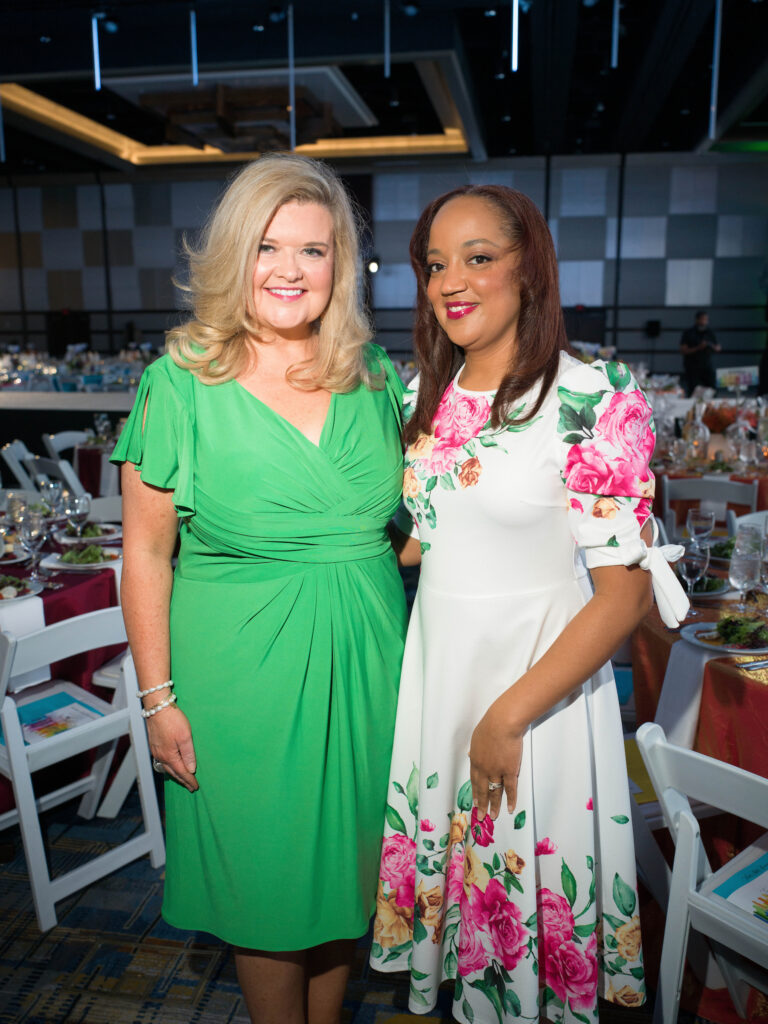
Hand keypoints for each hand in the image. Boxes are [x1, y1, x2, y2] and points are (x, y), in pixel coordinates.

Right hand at [147, 708, 198, 790]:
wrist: (157, 707)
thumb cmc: (173, 720)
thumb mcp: (185, 737)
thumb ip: (188, 754)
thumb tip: (191, 769)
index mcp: (169, 756)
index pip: (182, 772)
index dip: (189, 780)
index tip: (195, 787)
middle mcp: (161, 756)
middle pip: (173, 772)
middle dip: (183, 780)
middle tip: (190, 787)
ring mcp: (156, 751)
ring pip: (166, 768)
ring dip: (175, 775)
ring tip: (182, 779)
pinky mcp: (154, 745)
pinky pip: (162, 761)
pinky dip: (169, 767)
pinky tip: (172, 766)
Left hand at [469, 703, 523, 821]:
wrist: (502, 723)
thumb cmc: (489, 725)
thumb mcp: (476, 737)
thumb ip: (474, 748)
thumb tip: (471, 754)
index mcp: (475, 760)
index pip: (474, 780)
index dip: (475, 792)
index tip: (475, 801)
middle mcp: (484, 769)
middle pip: (482, 789)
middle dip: (481, 804)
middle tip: (480, 815)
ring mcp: (496, 771)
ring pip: (495, 792)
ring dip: (494, 805)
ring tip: (493, 816)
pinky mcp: (510, 770)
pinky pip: (510, 788)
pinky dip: (511, 799)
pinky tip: (510, 808)